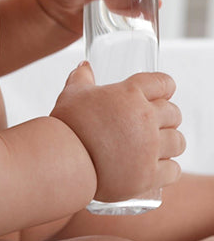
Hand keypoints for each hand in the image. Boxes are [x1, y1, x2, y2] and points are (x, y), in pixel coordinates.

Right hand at [50, 62, 184, 201]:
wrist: (63, 160)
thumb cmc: (67, 125)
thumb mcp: (71, 94)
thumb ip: (81, 77)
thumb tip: (85, 66)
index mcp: (130, 94)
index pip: (163, 83)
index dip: (163, 87)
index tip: (159, 94)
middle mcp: (145, 118)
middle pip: (174, 113)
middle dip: (165, 117)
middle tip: (149, 124)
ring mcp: (150, 148)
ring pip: (178, 141)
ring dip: (168, 143)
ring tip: (153, 146)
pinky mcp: (150, 175)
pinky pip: (173, 169)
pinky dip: (166, 168)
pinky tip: (152, 167)